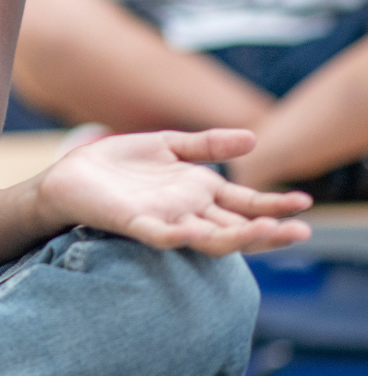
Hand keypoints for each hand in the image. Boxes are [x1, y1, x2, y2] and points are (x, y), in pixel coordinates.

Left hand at [36, 129, 312, 255]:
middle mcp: (187, 212)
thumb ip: (208, 144)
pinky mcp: (134, 223)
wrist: (71, 174)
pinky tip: (191, 232)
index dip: (274, 206)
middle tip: (302, 230)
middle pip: (236, 227)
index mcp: (197, 193)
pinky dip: (176, 235)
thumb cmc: (119, 164)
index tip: (304, 203)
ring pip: (208, 237)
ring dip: (237, 237)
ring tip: (266, 230)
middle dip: (269, 230)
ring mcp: (163, 220)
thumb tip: (254, 138)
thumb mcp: (169, 145)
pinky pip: (159, 235)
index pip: (245, 205)